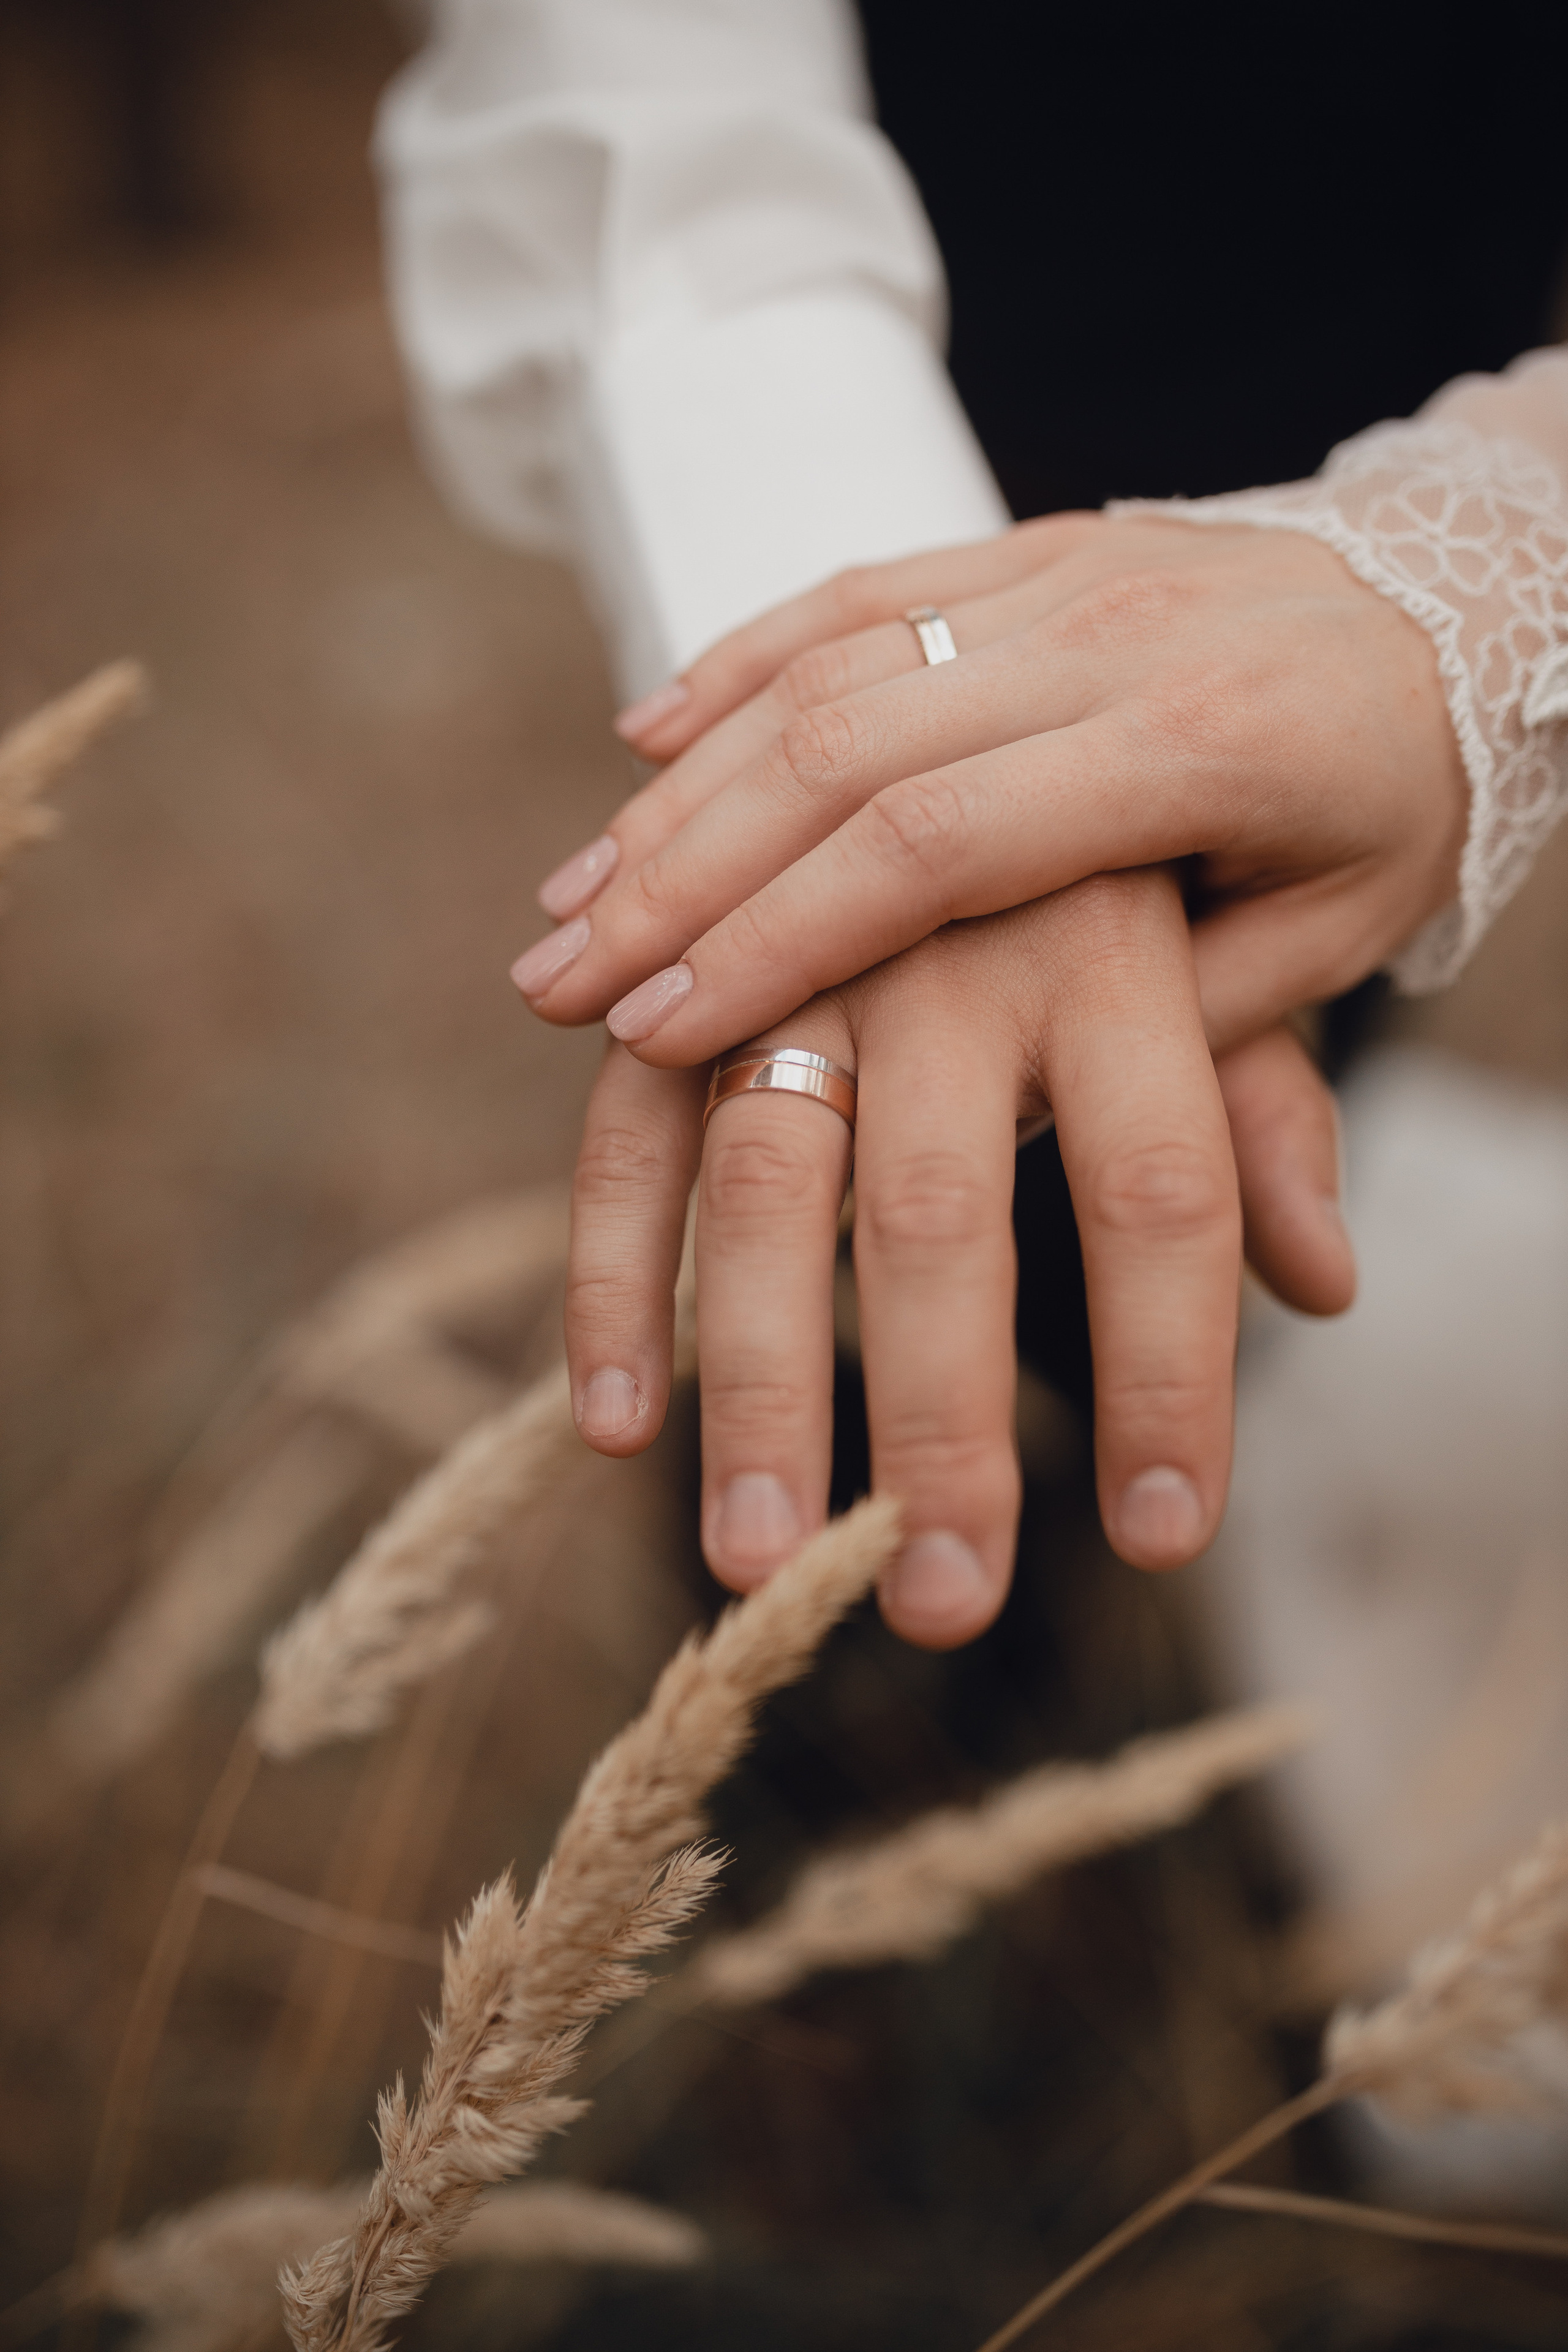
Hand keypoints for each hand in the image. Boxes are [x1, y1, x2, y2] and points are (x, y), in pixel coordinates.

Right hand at [511, 513, 1465, 1068]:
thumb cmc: (1401, 794)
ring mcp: (1054, 572)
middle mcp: (1100, 638)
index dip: (784, 935)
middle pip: (838, 751)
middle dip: (680, 878)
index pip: (937, 844)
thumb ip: (1202, 1034)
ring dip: (680, 791)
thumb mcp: (1347, 932)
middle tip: (559, 985)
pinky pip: (855, 586)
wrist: (1468, 583)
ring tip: (570, 905)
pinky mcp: (1027, 542)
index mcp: (1190, 749)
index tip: (661, 1028)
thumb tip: (1033, 1143)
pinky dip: (738, 662)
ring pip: (822, 669)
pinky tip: (641, 739)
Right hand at [564, 869, 1352, 1644]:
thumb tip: (1325, 1284)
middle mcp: (957, 937)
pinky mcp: (693, 947)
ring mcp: (806, 934)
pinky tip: (611, 1413)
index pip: (1164, 1187)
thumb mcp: (1265, 922)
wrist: (1018, 599)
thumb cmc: (1150, 798)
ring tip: (742, 1558)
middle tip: (942, 1613)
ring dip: (746, 1371)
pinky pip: (629, 1106)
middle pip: (938, 1207)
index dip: (1168, 1368)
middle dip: (931, 1418)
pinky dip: (612, 1255)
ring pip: (756, 1161)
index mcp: (1123, 939)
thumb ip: (1262, 1100)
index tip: (1165, 1540)